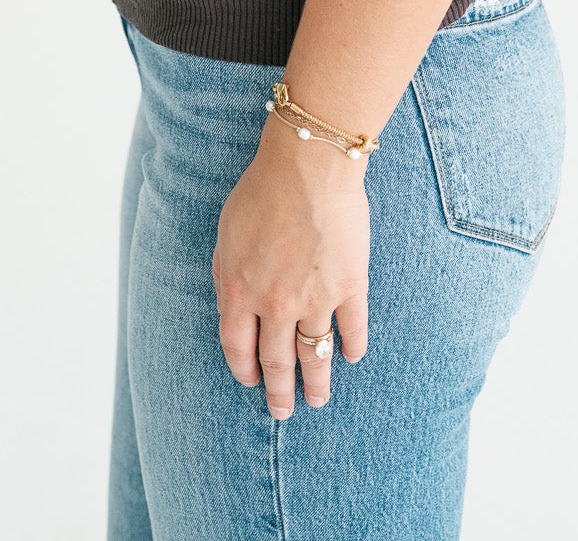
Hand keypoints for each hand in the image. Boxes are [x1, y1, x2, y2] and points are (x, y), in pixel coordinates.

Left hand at [211, 112, 369, 417]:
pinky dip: (353, 346)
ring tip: (318, 400)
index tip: (251, 383)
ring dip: (317, 381)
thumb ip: (224, 275)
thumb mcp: (225, 233)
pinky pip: (353, 328)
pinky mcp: (350, 285)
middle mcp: (276, 304)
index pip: (238, 347)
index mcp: (240, 290)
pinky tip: (352, 356)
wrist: (308, 165)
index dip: (244, 370)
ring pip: (315, 354)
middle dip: (280, 391)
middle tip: (284, 412)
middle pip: (277, 361)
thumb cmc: (262, 190)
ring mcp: (316, 298)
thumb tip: (227, 306)